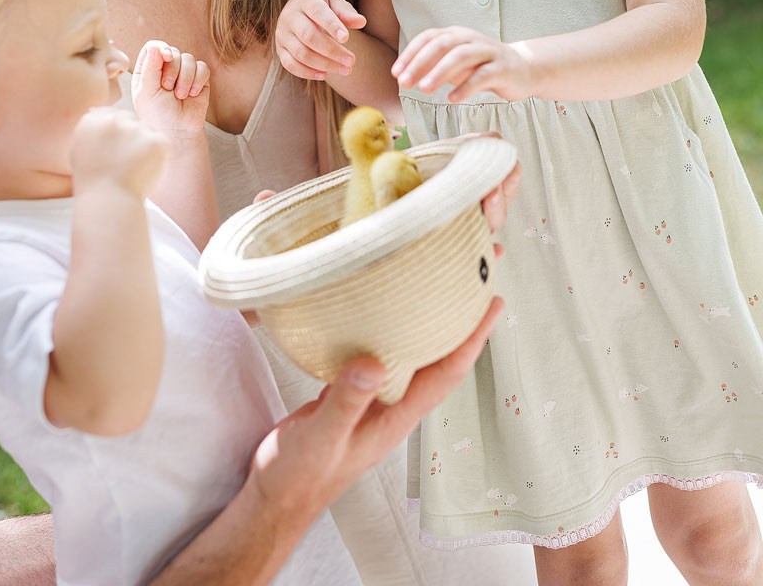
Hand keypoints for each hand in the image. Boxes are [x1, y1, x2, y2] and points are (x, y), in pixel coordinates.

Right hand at [71, 108, 168, 200]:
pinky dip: (158, 155)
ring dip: (145, 144)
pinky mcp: (156, 140)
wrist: (109, 203)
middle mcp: (113, 120)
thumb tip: (97, 111)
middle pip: (130, 119)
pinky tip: (145, 169)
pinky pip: (161, 141)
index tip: (115, 150)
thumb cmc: (93, 183)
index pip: (110, 114)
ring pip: (147, 130)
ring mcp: (136, 129)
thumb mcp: (80, 152)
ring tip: (134, 168)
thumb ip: (89, 130)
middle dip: (131, 137)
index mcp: (92, 121)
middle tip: (126, 162)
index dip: (116, 133)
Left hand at [131, 41, 209, 135]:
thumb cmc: (157, 114)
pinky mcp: (199, 79)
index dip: (161, 48)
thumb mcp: (147, 92)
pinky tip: (192, 94)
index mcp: (147, 70)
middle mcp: (165, 68)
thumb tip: (155, 46)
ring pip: (188, 59)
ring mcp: (183, 73)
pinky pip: (202, 68)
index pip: (153, 47)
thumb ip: (150, 68)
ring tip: (180, 95)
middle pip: (173, 52)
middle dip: (173, 70)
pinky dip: (198, 80)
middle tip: (168, 88)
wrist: (178, 131)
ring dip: (185, 78)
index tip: (166, 57)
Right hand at [248, 300, 500, 518]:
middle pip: (440, 357)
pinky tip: (382, 310)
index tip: (494, 303)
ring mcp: (373, 399)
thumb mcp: (322, 436)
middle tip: (477, 276)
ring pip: (413, 353)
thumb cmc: (298, 475)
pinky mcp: (352, 392)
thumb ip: (345, 401)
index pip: (447, 372)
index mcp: (396, 417)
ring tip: (442, 286)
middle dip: (462, 320)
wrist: (277, 495)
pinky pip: (383, 355)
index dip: (473, 338)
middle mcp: (392, 404)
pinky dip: (391, 330)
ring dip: (430, 322)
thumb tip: (373, 364)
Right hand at [275, 0, 366, 80]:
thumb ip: (346, 12)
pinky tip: (325, 75)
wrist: (299, 9)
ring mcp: (282, 34)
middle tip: (352, 61)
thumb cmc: (322, 6)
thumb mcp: (334, 3)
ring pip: (301, 53)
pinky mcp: (280, 49)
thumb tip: (361, 22)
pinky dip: (307, 73)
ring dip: (324, 64)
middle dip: (332, 51)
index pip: (318, 13)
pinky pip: (290, 65)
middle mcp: (290, 16)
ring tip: (345, 70)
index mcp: (305, 1)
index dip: (332, 26)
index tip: (346, 38)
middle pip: (309, 36)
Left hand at [393, 26, 534, 102]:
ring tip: (424, 89)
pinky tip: (452, 99)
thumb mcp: (455, 64)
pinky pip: (482, 76)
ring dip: (440, 72)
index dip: (410, 54)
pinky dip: (465, 87)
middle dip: (420, 63)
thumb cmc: (482, 67)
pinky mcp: (503, 68)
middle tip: (404, 83)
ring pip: (461, 56)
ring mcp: (488, 52)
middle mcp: (470, 38)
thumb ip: (434, 65)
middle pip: (442, 45)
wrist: (523, 69)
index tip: (395, 73)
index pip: (428, 37)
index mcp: (456, 34)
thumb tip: (403, 75)